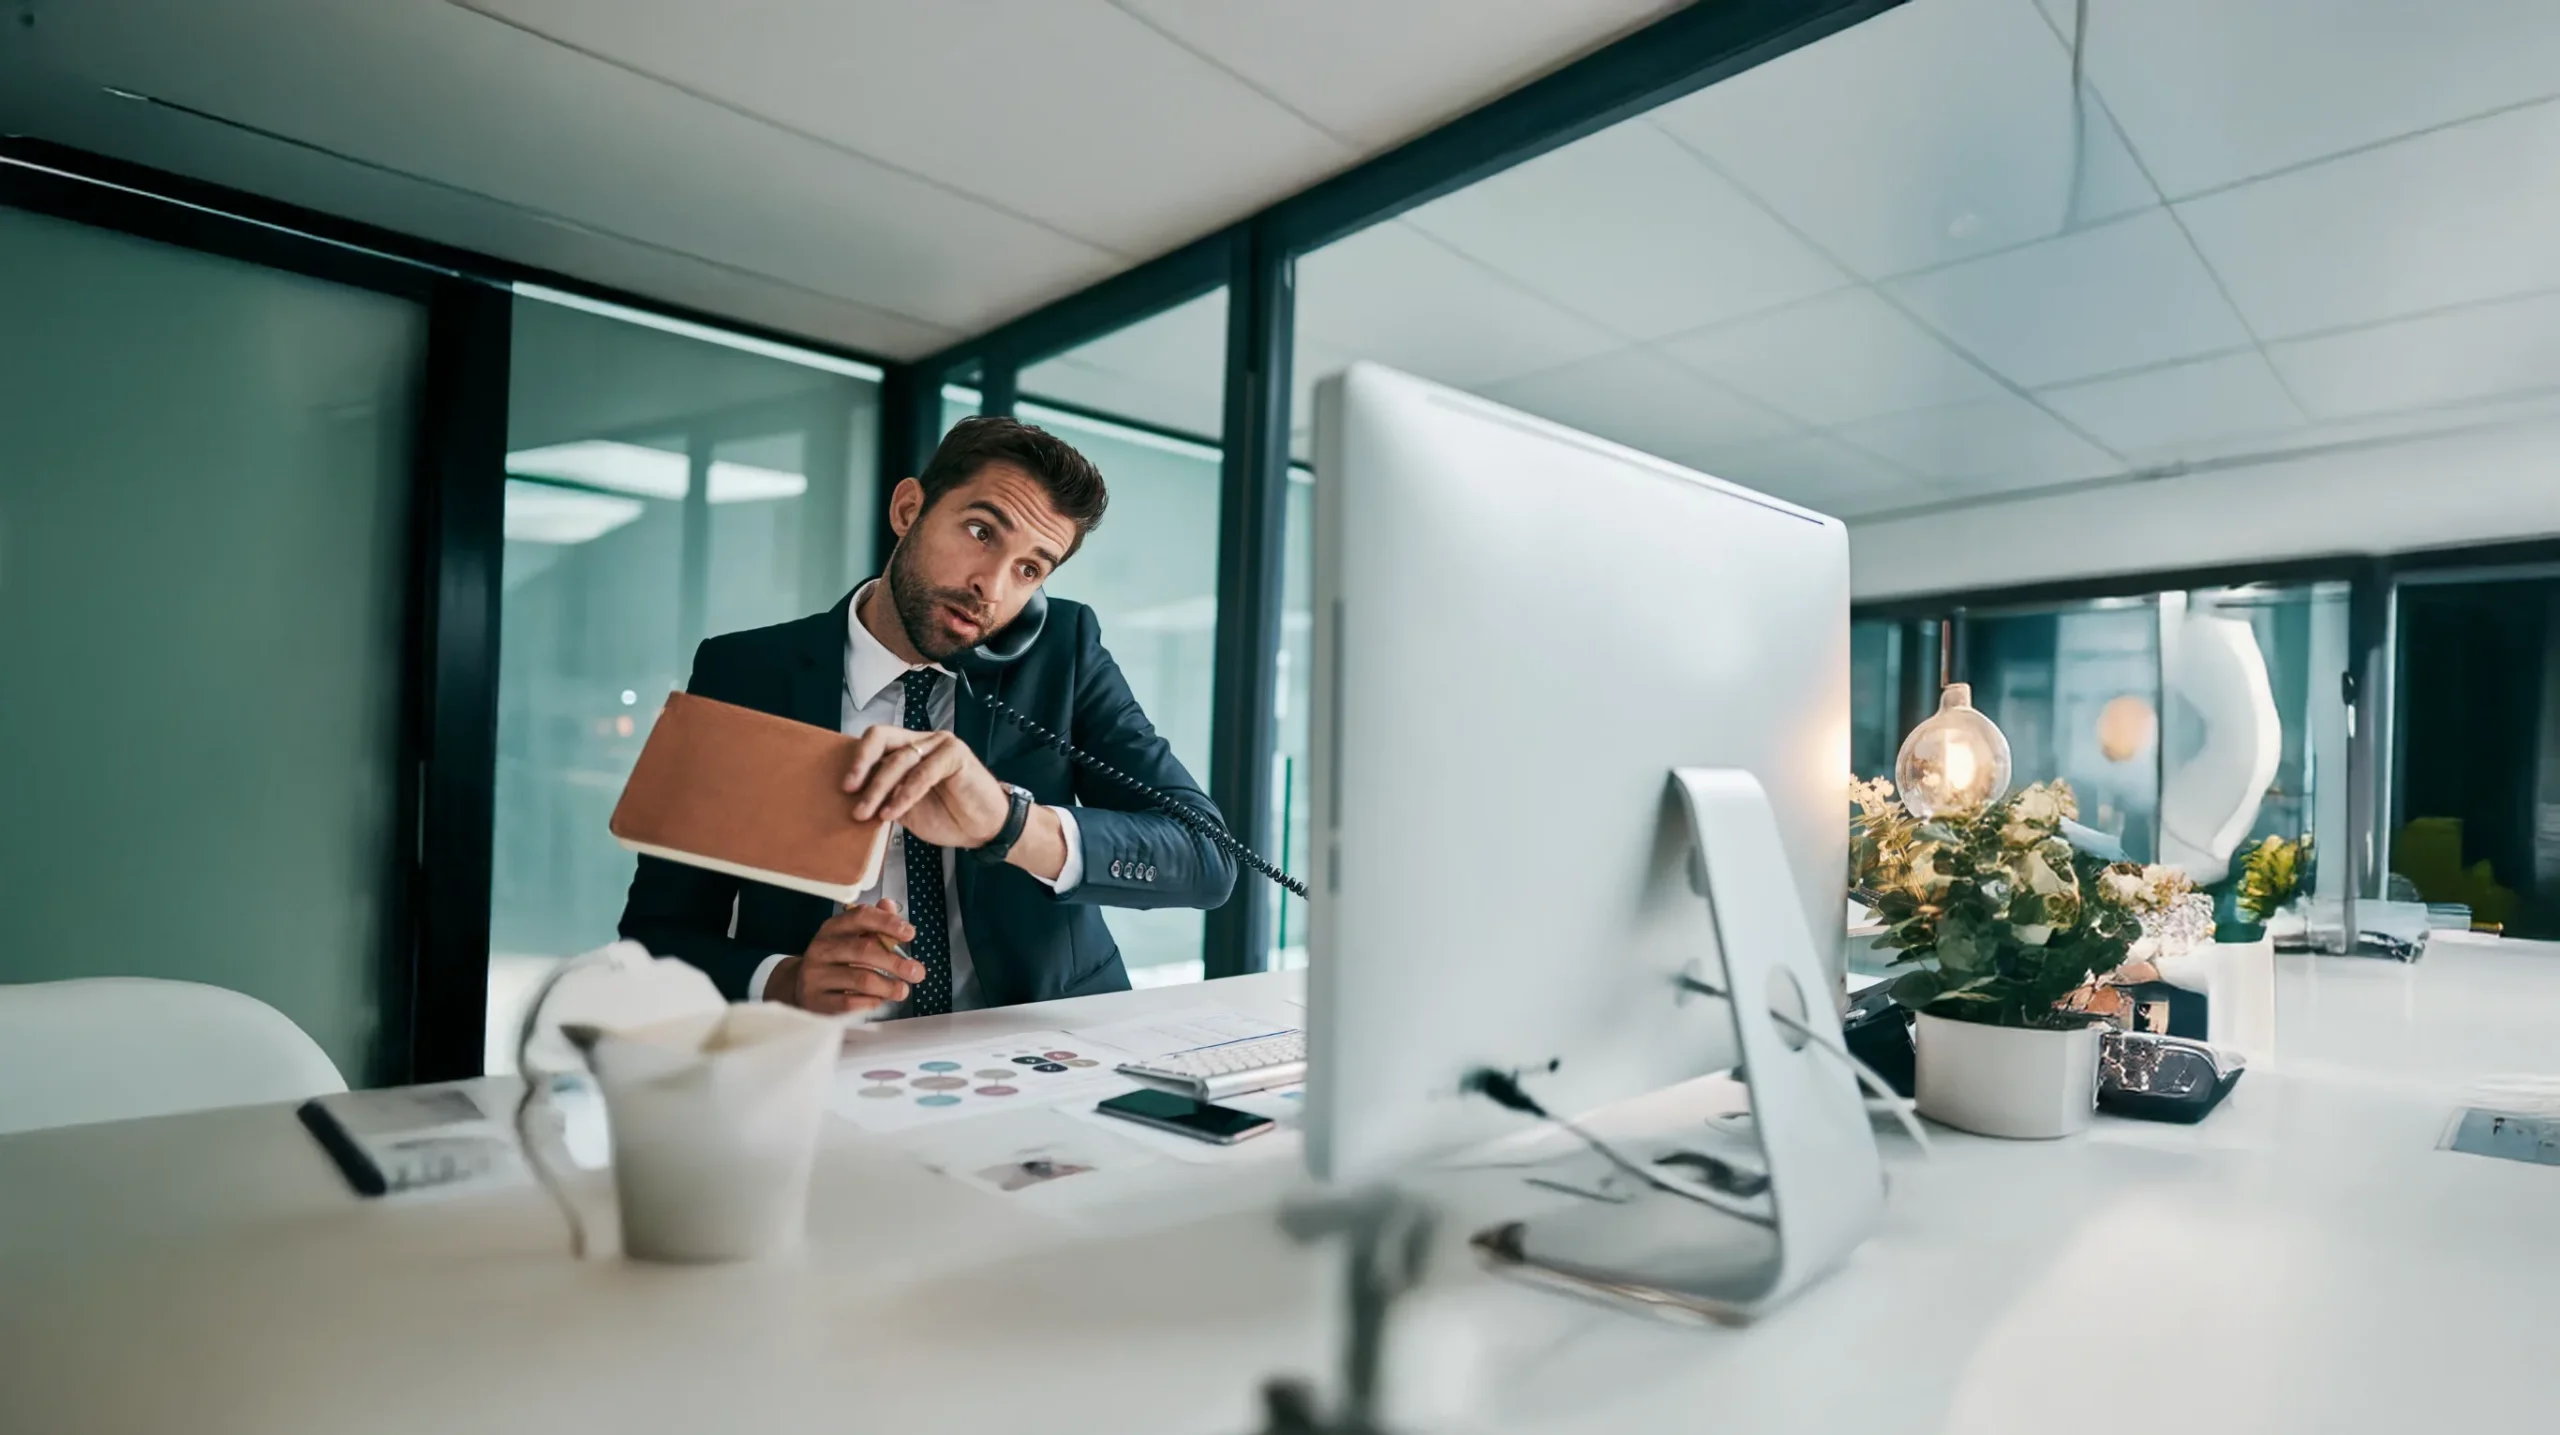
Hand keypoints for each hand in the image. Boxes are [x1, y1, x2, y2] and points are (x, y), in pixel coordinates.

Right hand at [768, 901, 922, 1014]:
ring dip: (889, 986)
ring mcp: (815, 975)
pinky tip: (878, 1000)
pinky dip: (871, 1002)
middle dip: (896, 962)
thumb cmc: (834, 961)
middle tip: (917, 972)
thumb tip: (889, 905)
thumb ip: (873, 924)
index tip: (910, 933)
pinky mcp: (816, 1000)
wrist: (800, 987)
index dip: (887, 923)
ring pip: (861, 979)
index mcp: (832, 928)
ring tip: (903, 990)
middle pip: (864, 950)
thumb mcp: (850, 938)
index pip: (860, 917)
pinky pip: (851, 1002)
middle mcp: (821, 949)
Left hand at [841, 725, 1007, 849]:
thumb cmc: (948, 817)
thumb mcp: (906, 808)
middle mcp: (922, 741)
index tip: (844, 787)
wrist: (985, 830)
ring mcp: (940, 744)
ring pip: (900, 758)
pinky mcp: (956, 754)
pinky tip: (893, 812)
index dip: (857, 760)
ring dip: (880, 788)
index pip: (875, 742)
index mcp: (908, 750)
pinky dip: (905, 793)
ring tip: (869, 814)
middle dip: (862, 764)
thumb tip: (852, 799)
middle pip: (882, 738)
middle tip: (850, 791)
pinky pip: (923, 773)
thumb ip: (885, 796)